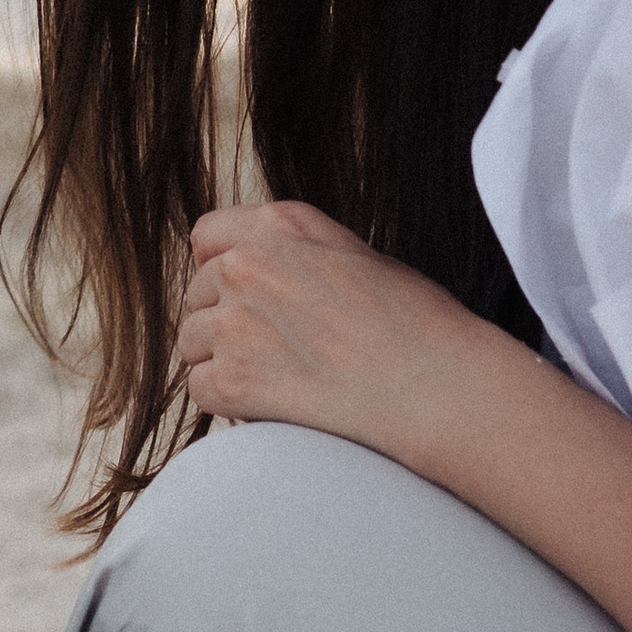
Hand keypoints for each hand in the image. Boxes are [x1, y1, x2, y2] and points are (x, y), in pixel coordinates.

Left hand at [179, 200, 500, 466]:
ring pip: (190, 342)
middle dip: (223, 322)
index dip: (222, 269)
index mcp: (283, 225)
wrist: (440, 387)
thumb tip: (265, 271)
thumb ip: (301, 255)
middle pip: (196, 294)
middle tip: (276, 350)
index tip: (246, 296)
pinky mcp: (233, 378)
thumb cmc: (418, 327)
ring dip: (223, 362)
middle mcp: (249, 264)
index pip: (207, 235)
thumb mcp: (359, 258)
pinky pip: (200, 388)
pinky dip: (228, 403)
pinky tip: (272, 405)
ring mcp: (237, 321)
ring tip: (279, 379)